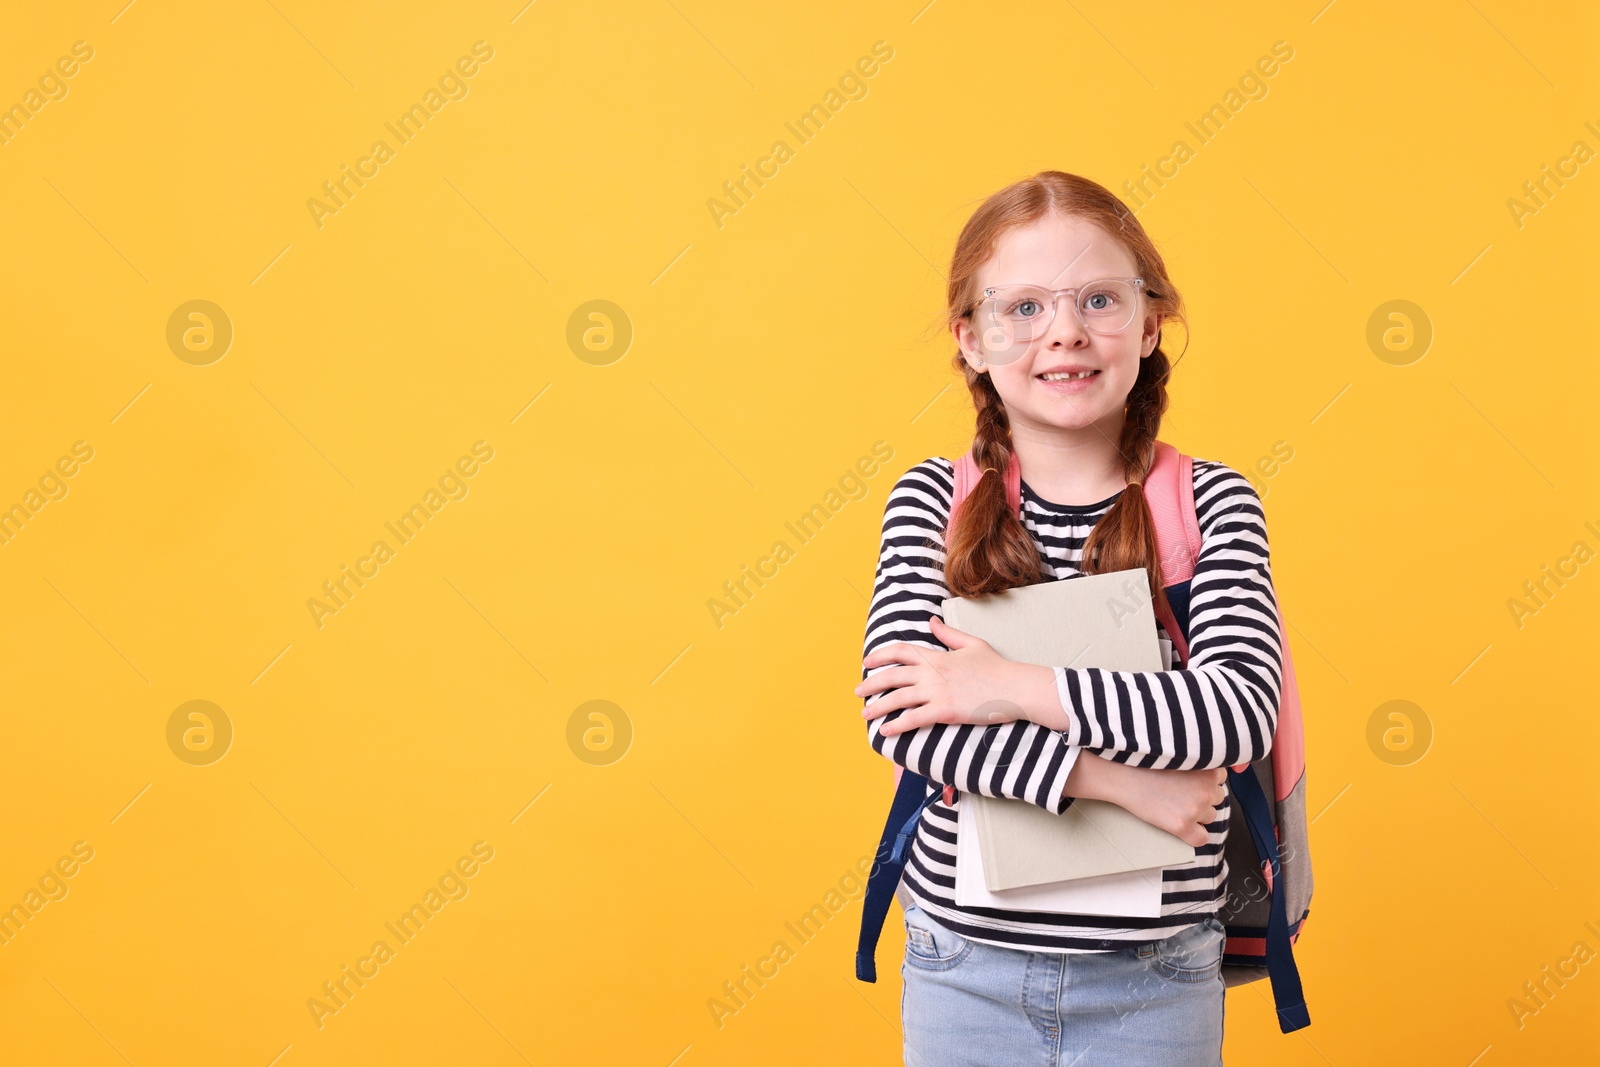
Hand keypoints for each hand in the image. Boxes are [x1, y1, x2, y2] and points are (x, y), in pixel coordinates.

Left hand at [855, 615, 1028, 736]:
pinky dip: (897, 726)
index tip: (867, 662)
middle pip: (892, 676)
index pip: (901, 651)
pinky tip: (885, 732)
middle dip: (871, 684)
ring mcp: (937, 692)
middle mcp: (932, 673)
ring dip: (878, 707)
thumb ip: (948, 634)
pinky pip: (914, 719)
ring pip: (898, 699)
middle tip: (858, 692)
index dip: (881, 656)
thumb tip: (931, 621)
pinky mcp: (944, 711)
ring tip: (866, 714)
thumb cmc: (996, 667)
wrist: (1014, 687)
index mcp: (937, 655)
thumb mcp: (971, 644)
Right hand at [1091, 759, 1227, 848]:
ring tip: (1174, 804)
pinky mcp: (1183, 825)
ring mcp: (1196, 808)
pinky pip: (1201, 838)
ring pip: (1210, 817)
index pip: (1220, 779)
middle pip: (1216, 798)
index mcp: (1209, 768)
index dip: (1205, 780)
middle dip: (1202, 797)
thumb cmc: (1146, 762)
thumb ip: (1200, 763)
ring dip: (1198, 814)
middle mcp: (1206, 789)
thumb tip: (1214, 778)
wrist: (1123, 775)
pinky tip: (1181, 826)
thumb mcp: (1181, 754)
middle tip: (1180, 793)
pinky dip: (1194, 835)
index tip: (1191, 780)